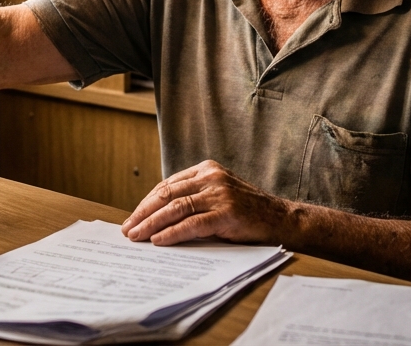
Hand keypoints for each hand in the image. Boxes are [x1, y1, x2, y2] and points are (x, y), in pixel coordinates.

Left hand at [121, 160, 291, 245]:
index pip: (168, 185)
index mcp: (207, 169)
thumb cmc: (248, 212)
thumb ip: (194, 199)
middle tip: (128, 229)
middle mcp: (211, 177)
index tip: (133, 217)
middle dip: (143, 213)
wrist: (282, 220)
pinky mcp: (227, 212)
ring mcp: (220, 193)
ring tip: (137, 237)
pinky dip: (172, 233)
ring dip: (151, 224)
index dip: (147, 202)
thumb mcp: (219, 196)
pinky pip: (192, 224)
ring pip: (175, 208)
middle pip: (167, 194)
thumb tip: (158, 218)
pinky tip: (158, 241)